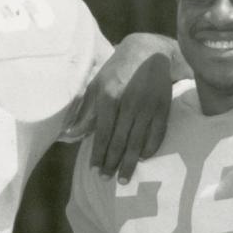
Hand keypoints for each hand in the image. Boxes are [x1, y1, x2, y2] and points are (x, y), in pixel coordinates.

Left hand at [80, 34, 173, 180]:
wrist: (150, 52)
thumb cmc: (118, 70)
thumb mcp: (98, 84)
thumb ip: (86, 110)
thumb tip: (70, 134)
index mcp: (110, 96)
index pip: (102, 133)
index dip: (98, 154)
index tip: (94, 170)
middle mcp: (129, 102)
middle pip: (119, 142)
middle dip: (112, 163)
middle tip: (106, 180)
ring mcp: (148, 107)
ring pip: (137, 142)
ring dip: (130, 163)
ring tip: (123, 179)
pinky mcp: (163, 108)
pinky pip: (156, 135)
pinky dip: (149, 149)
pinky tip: (143, 159)